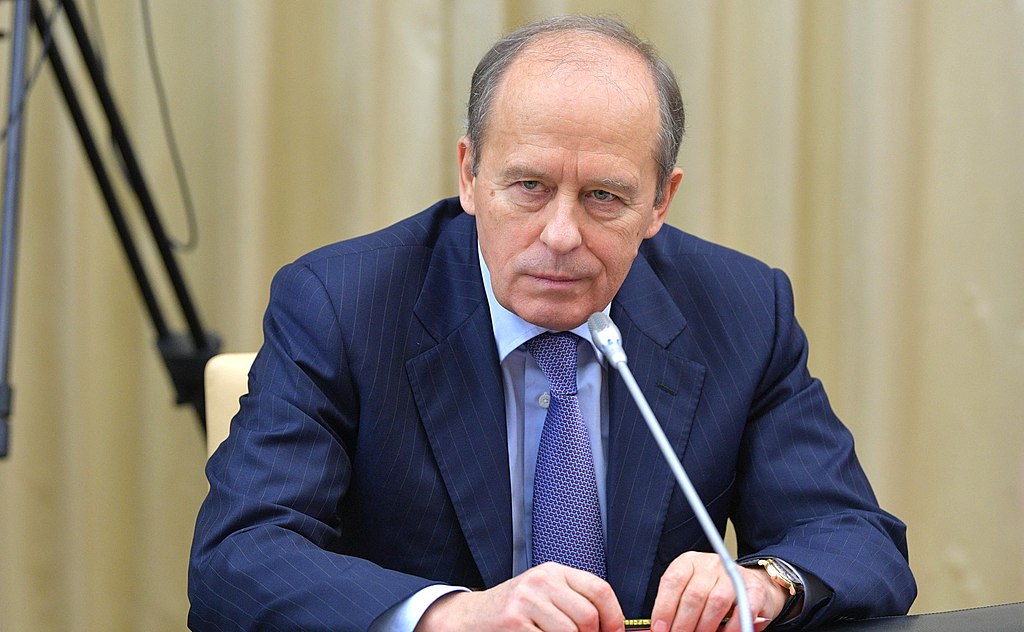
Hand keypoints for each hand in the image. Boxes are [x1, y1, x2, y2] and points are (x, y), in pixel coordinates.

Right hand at [416, 562, 625, 631]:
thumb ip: (573, 602)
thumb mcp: (543, 596)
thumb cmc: (511, 612)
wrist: (468, 619)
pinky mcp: (515, 623)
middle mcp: (541, 581)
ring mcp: (527, 601)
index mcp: (553, 572)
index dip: (614, 618)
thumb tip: (609, 627)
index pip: (600, 590)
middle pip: (588, 617)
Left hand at [649, 552, 786, 631]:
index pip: (672, 581)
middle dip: (683, 623)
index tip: (660, 628)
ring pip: (715, 602)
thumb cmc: (715, 591)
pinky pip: (741, 610)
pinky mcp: (754, 589)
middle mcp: (711, 564)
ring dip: (705, 627)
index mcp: (689, 562)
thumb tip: (661, 627)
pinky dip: (731, 628)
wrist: (753, 585)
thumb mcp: (691, 591)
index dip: (664, 608)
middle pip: (693, 595)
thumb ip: (676, 605)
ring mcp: (733, 575)